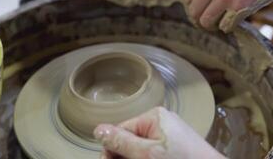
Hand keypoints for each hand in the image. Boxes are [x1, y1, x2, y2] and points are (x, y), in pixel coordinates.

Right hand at [94, 107, 225, 158]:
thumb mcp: (147, 154)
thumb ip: (122, 142)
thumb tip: (97, 129)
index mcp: (154, 116)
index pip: (121, 130)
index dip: (112, 149)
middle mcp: (161, 121)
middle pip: (130, 139)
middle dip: (124, 155)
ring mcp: (169, 132)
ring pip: (141, 147)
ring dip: (135, 158)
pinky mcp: (175, 144)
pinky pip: (153, 150)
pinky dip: (147, 158)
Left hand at [184, 0, 272, 31]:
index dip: (193, 8)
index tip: (198, 13)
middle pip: (193, 12)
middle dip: (199, 20)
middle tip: (206, 24)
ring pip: (205, 21)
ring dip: (211, 26)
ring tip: (219, 24)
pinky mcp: (238, 7)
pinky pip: (224, 26)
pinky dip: (228, 26)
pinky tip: (234, 20)